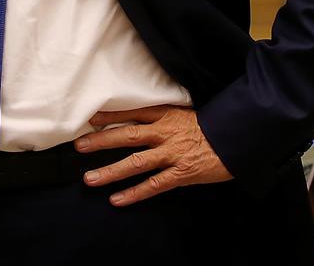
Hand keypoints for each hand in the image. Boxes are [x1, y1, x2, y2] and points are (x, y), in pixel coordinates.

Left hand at [74, 105, 231, 206]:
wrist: (234, 140)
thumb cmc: (207, 126)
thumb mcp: (182, 113)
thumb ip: (160, 116)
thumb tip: (135, 118)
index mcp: (165, 116)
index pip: (132, 114)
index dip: (111, 116)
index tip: (90, 118)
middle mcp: (164, 133)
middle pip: (127, 136)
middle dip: (101, 141)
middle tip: (79, 146)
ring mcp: (172, 154)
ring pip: (136, 163)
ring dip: (111, 171)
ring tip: (90, 179)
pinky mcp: (180, 174)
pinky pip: (153, 185)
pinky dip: (135, 193)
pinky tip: (117, 200)